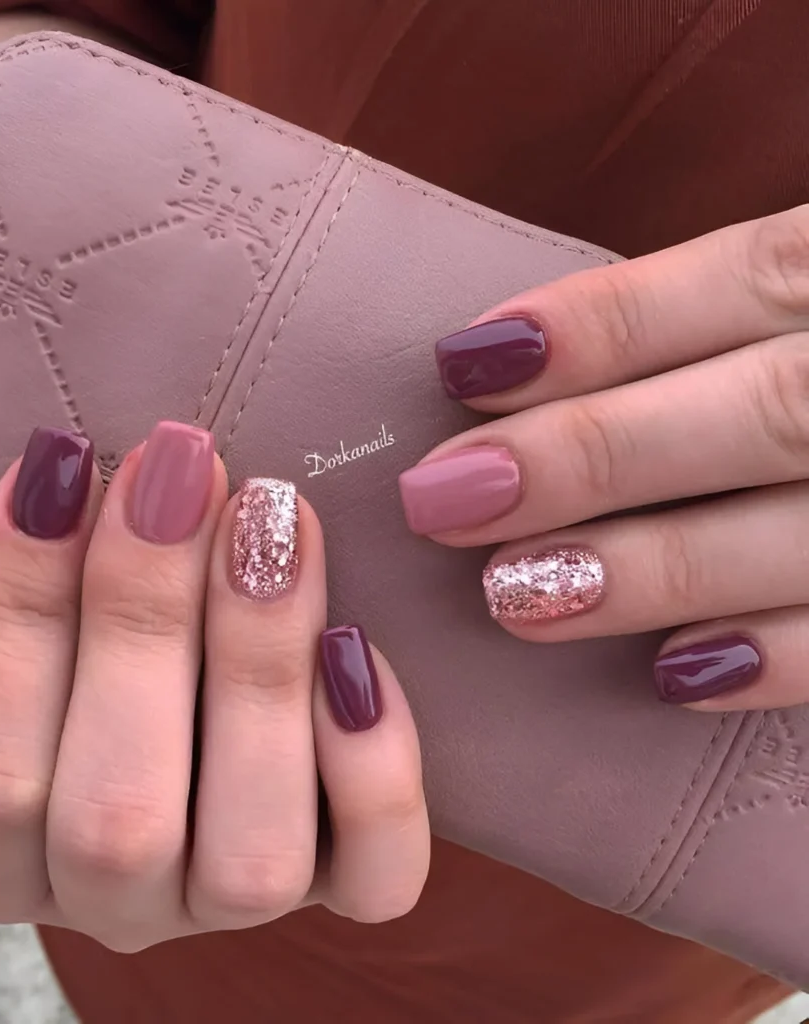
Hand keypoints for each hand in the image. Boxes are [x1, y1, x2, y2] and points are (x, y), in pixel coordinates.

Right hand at [0, 422, 427, 948]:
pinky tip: (356, 643)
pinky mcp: (344, 877)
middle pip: (119, 818)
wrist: (183, 671)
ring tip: (274, 518)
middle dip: (146, 622)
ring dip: (261, 671)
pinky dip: (375, 765)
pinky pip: (377, 874)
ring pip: (252, 854)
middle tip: (182, 469)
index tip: (62, 464)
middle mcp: (117, 898)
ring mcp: (234, 895)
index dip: (18, 616)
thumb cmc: (54, 652)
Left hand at [399, 204, 808, 711]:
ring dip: (660, 568)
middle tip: (444, 501)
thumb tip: (517, 369)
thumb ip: (728, 318)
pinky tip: (676, 676)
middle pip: (766, 410)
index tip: (462, 364)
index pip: (744, 280)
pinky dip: (784, 659)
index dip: (602, 323)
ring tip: (515, 597)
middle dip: (592, 456)